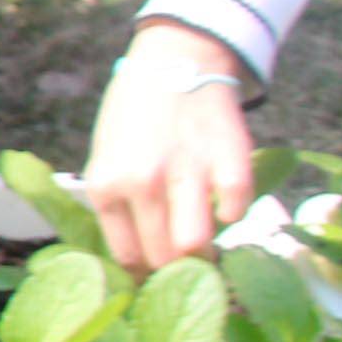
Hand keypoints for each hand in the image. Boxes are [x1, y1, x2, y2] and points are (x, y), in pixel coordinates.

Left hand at [83, 18, 256, 270]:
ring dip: (204, 253)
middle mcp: (142, 183)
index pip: (128, 257)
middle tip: (183, 268)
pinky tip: (223, 203)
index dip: (144, 276)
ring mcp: (186, 173)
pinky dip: (232, 214)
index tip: (153, 281)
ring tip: (204, 247)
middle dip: (175, 272)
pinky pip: (235, 211)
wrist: (175, 60)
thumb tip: (132, 260)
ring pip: (197, 246)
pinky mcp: (228, 162)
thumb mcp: (105, 157)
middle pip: (163, 258)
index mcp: (106, 185)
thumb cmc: (133, 113)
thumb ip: (115, 204)